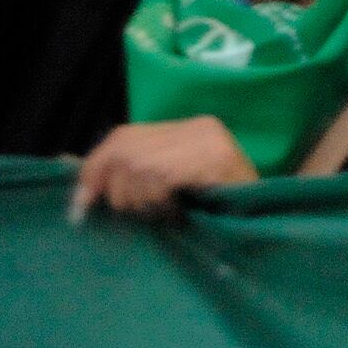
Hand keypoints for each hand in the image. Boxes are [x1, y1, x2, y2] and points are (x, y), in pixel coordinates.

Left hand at [70, 117, 256, 220]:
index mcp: (188, 128)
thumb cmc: (220, 213)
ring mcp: (210, 140)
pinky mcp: (217, 158)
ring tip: (161, 214)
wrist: (269, 221)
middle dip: (115, 190)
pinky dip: (157, 201)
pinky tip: (174, 213)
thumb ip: (136, 177)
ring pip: (138, 165)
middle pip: (125, 150)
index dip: (94, 169)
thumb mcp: (172, 189)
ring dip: (139, 201)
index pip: (123, 136)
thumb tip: (78, 183)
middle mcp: (199, 126)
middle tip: (133, 215)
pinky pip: (161, 176)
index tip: (79, 206)